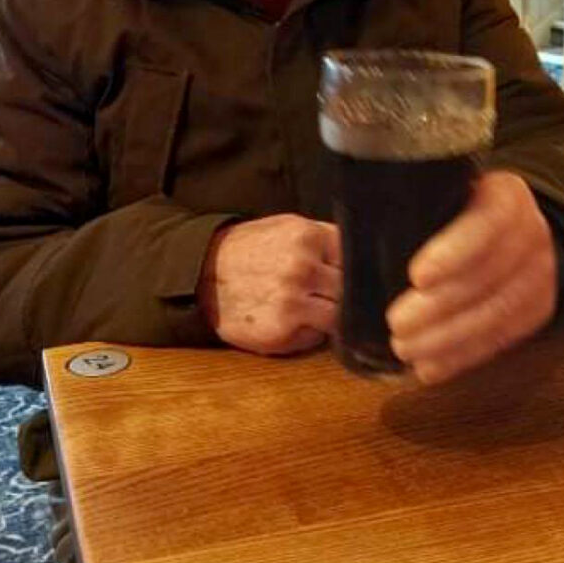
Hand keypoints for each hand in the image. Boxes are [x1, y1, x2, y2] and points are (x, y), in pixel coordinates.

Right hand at [198, 214, 340, 355]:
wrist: (202, 273)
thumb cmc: (249, 251)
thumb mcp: (287, 227)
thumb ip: (323, 239)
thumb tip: (360, 259)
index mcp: (307, 235)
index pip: (353, 257)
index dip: (348, 268)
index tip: (338, 274)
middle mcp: (303, 266)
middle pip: (349, 287)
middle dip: (337, 292)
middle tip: (319, 293)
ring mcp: (294, 298)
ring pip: (338, 313)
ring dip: (328, 314)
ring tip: (306, 307)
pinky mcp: (283, 328)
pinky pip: (319, 335)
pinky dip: (312, 331)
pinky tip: (292, 320)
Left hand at [387, 172, 556, 383]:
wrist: (509, 230)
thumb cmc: (455, 211)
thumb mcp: (440, 195)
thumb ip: (413, 208)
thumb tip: (354, 238)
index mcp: (506, 196)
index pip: (487, 222)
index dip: (454, 251)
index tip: (415, 276)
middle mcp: (532, 233)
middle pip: (488, 276)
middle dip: (439, 307)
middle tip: (395, 325)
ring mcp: (540, 275)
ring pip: (496, 314)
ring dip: (446, 338)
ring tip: (405, 349)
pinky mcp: (538, 311)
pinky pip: (500, 340)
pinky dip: (460, 357)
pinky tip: (428, 368)